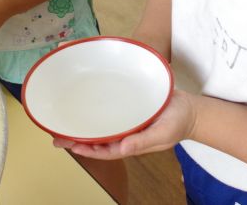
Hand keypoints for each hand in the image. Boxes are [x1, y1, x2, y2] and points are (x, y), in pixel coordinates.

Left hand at [53, 89, 196, 159]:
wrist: (191, 109)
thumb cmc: (177, 123)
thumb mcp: (162, 134)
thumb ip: (143, 141)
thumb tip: (123, 146)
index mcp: (129, 142)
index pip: (102, 149)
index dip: (85, 149)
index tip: (69, 145)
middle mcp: (123, 131)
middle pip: (96, 136)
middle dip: (76, 136)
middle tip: (55, 132)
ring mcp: (125, 118)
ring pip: (100, 121)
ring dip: (83, 120)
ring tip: (63, 117)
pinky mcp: (128, 103)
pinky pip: (109, 106)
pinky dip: (96, 102)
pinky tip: (86, 96)